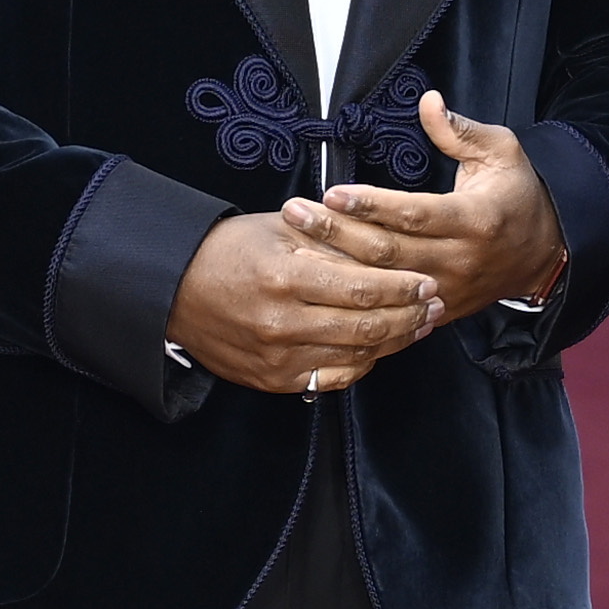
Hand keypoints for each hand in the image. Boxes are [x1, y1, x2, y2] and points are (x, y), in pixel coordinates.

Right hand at [172, 206, 443, 396]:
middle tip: (434, 304)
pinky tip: (379, 347)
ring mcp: (278, 357)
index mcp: (286, 277)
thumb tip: (387, 242)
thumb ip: (333, 237)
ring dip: (395, 341)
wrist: (174, 290)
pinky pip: (333, 377)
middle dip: (409, 315)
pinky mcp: (274, 380)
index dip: (404, 287)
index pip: (364, 288)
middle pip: (368, 326)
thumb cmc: (228, 251)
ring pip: (356, 355)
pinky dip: (362, 363)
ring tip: (418, 324)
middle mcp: (283, 323)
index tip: (427, 281)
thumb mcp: (280, 228)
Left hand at [297, 91, 568, 324]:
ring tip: (294, 246)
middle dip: (336, 233)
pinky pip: (388, 307)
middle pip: (388, 252)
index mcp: (475, 220)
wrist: (545, 254)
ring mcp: (446, 292)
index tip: (333, 192)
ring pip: (382, 285)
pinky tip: (320, 281)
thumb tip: (428, 101)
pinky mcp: (437, 310)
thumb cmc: (518, 195)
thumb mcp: (502, 152)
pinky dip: (354, 296)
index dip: (371, 205)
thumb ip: (461, 130)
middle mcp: (458, 260)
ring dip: (336, 267)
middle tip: (295, 214)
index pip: (414, 214)